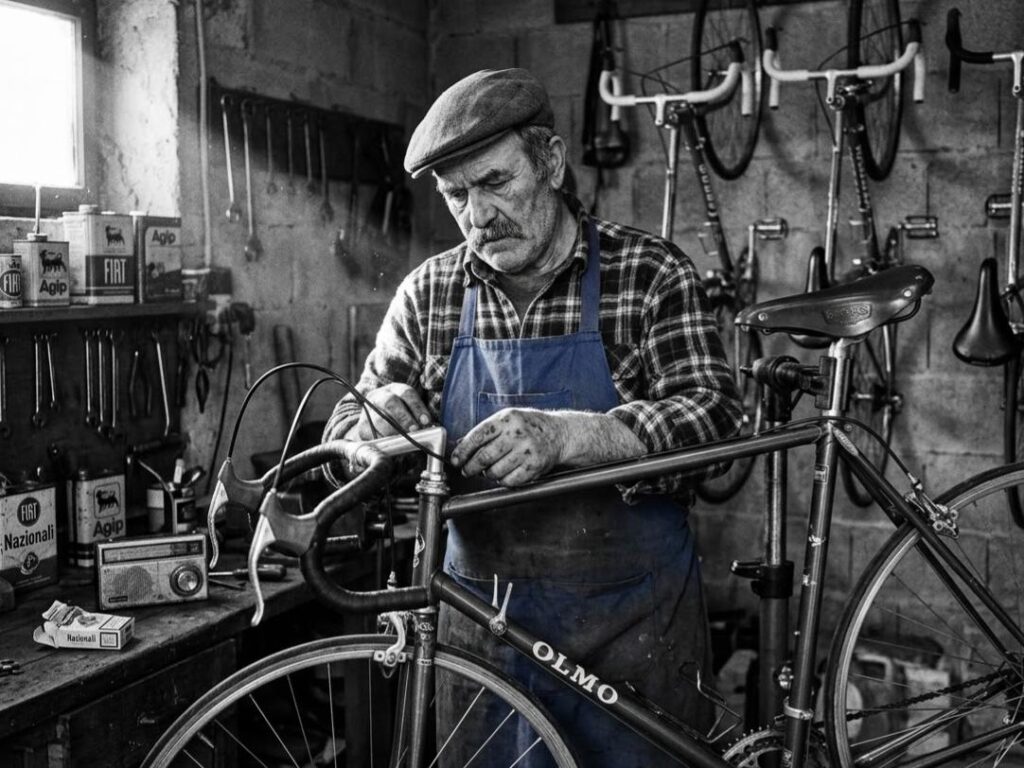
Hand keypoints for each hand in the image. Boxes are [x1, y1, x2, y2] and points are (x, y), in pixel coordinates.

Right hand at [348, 383, 432, 439]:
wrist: (376, 420)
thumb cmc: (401, 416)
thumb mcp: (410, 410)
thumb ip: (420, 418)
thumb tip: (431, 429)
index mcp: (395, 389)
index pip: (407, 393)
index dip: (417, 407)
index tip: (426, 421)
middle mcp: (379, 396)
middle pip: (390, 403)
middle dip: (404, 418)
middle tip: (415, 431)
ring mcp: (368, 411)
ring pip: (379, 420)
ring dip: (395, 432)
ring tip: (406, 441)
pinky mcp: (362, 427)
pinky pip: (373, 435)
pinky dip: (384, 441)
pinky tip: (392, 446)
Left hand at [450, 408, 564, 486]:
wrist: (559, 433)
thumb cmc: (529, 426)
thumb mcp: (508, 419)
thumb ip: (486, 431)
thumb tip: (460, 445)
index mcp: (507, 419)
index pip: (477, 437)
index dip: (462, 452)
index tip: (456, 461)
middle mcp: (517, 434)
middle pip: (484, 457)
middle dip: (470, 467)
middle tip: (468, 471)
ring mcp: (527, 451)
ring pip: (495, 472)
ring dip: (488, 475)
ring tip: (490, 470)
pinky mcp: (534, 466)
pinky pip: (510, 481)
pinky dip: (503, 481)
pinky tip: (504, 474)